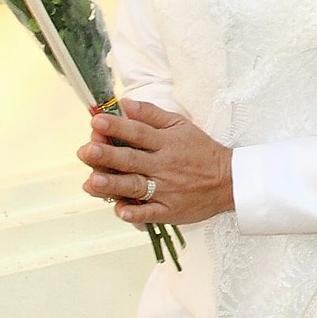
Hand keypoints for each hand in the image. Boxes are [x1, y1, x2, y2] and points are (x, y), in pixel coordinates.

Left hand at [78, 100, 233, 225]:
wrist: (229, 181)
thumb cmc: (201, 151)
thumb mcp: (181, 125)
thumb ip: (152, 114)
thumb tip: (125, 103)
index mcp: (166, 143)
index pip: (138, 133)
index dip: (117, 126)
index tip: (97, 121)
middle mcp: (163, 166)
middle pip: (132, 159)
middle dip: (108, 155)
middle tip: (87, 150)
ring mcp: (165, 190)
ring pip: (136, 186)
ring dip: (114, 184)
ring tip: (93, 181)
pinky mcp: (169, 210)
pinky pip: (150, 213)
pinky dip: (135, 214)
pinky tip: (120, 211)